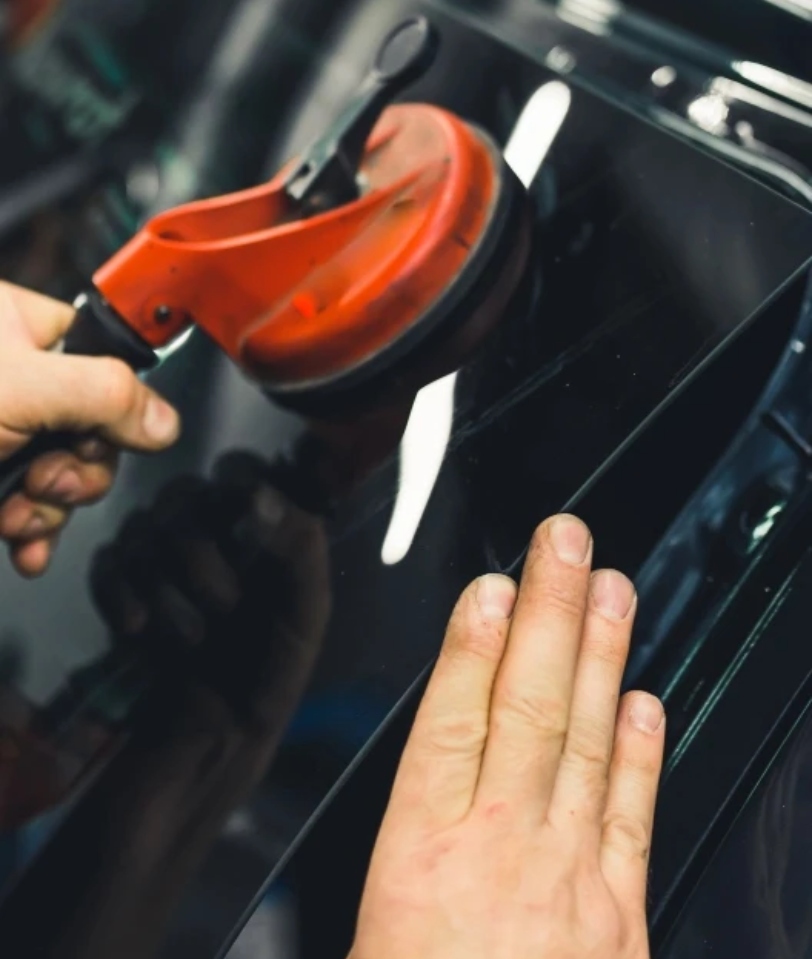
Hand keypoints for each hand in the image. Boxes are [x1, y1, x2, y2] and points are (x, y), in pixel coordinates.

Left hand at [0, 281, 179, 576]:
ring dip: (50, 505)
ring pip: (63, 471)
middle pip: (91, 425)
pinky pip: (32, 504)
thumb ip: (104, 395)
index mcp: (17, 329)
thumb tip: (164, 417)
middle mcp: (12, 378)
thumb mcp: (19, 388)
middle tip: (48, 474)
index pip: (102, 354)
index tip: (105, 433)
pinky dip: (33, 529)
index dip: (116, 401)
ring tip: (19, 509)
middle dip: (76, 467)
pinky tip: (23, 540)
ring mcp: (0, 431)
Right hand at [351, 514, 664, 958]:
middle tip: (565, 543)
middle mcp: (502, 856)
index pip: (454, 723)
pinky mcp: (620, 924)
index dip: (474, 646)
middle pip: (530, 708)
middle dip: (549, 614)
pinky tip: (648, 702)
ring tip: (613, 589)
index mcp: (423, 863)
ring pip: (588, 743)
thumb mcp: (369, 932)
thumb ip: (405, 852)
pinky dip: (644, 754)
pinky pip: (633, 819)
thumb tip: (423, 785)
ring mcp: (571, 885)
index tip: (494, 586)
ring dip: (603, 657)